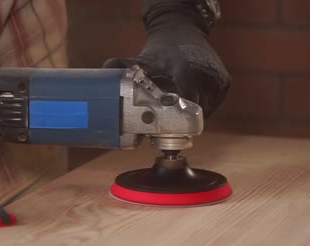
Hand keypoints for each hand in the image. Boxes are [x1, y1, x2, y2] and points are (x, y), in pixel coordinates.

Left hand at [103, 2, 230, 117]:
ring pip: (204, 113)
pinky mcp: (225, 83)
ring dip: (188, 115)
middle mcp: (208, 78)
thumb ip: (126, 68)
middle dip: (178, 122)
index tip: (160, 128)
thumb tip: (106, 69)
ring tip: (174, 111)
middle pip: (193, 114)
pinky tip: (186, 99)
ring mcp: (219, 82)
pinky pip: (211, 105)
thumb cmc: (161, 49)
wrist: (184, 30)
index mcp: (188, 73)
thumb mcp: (144, 60)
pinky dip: (199, 107)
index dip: (172, 122)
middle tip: (163, 124)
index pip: (184, 109)